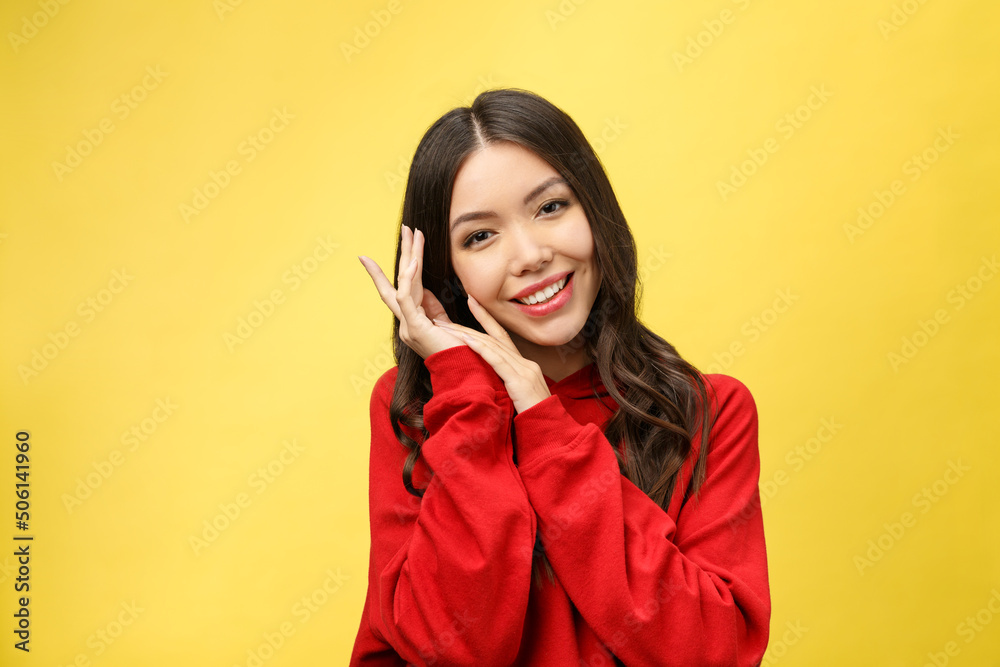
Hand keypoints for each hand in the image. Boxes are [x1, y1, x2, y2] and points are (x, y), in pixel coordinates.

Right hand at [358, 225, 464, 359]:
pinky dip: (409, 278)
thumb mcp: (444, 324)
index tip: (373, 256)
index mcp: (412, 323)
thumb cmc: (459, 352)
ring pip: (403, 284)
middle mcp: (406, 324)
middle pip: (399, 282)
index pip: (399, 291)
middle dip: (403, 254)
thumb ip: (433, 307)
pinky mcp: (415, 328)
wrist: (463, 373)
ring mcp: (408, 326)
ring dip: (409, 257)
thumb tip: (425, 288)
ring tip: (413, 233)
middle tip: (406, 228)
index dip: (388, 272)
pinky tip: (413, 261)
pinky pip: (407, 298)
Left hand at [433, 295, 551, 413]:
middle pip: (494, 338)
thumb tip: (489, 382)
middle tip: (446, 315)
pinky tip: (466, 340)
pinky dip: (481, 349)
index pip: (502, 338)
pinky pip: (497, 361)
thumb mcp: (519, 398)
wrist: (551, 431)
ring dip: (467, 334)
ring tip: (447, 327)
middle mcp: (525, 364)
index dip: (486, 319)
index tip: (472, 303)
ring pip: (492, 346)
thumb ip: (507, 386)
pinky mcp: (520, 381)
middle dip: (469, 323)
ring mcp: (525, 371)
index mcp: (524, 367)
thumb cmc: (534, 420)